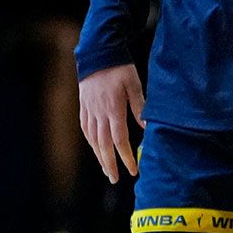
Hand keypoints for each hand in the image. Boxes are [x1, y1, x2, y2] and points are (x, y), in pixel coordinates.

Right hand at [77, 63, 145, 183]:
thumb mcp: (134, 85)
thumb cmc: (119, 68)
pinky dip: (90, 142)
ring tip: (106, 170)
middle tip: (116, 180)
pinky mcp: (83, 106)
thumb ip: (140, 107)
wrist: (96, 52)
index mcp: (112, 108)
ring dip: (99, 156)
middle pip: (102, 144)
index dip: (125, 157)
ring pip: (92, 139)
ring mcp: (88, 110)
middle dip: (110, 164)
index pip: (119, 139)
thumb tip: (148, 128)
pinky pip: (85, 129)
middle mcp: (98, 112)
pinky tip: (95, 149)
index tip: (133, 170)